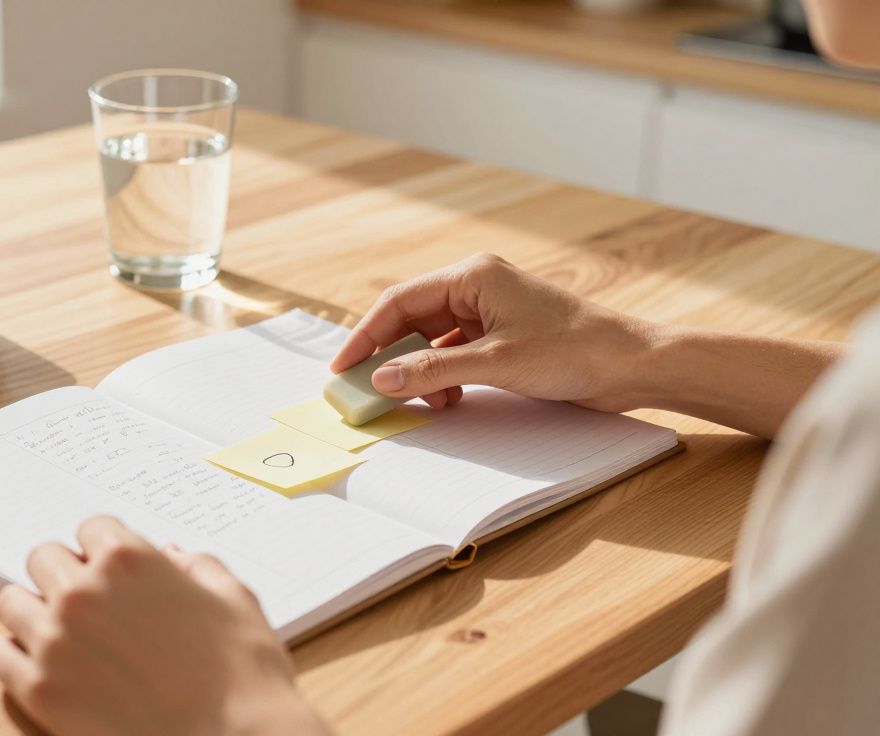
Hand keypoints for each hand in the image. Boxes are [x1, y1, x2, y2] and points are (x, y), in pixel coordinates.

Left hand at [0, 516, 328, 735]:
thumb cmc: (243, 679)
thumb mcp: (236, 601)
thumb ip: (199, 567)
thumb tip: (176, 557)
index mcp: (130, 561)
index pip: (92, 528)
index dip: (105, 550)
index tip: (111, 568)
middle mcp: (83, 593)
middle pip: (43, 557)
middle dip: (65, 574)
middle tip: (88, 601)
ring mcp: (55, 642)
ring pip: (11, 602)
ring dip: (35, 611)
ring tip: (63, 634)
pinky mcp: (40, 691)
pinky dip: (16, 656)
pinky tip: (46, 666)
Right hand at [331, 253, 658, 412]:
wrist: (634, 364)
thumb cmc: (574, 350)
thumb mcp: (494, 363)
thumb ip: (433, 371)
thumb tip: (382, 381)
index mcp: (471, 276)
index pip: (398, 302)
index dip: (365, 336)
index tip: (343, 368)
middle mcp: (477, 288)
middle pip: (412, 320)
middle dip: (391, 357)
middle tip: (369, 391)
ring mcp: (491, 312)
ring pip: (433, 340)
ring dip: (422, 372)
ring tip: (424, 401)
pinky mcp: (504, 336)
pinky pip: (456, 353)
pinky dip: (445, 377)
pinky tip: (449, 398)